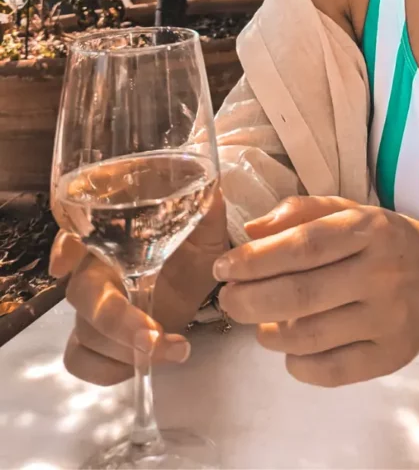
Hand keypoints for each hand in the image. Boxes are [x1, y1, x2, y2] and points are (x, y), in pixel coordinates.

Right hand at [50, 187, 228, 384]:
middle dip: (117, 319)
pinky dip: (107, 369)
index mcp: (115, 235)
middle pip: (82, 293)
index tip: (66, 264)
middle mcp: (96, 269)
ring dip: (126, 349)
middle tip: (153, 334)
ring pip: (85, 332)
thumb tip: (212, 191)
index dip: (65, 248)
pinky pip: (80, 360)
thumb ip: (207, 211)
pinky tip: (145, 364)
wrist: (197, 278)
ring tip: (174, 348)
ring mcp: (92, 307)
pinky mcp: (96, 339)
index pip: (74, 233)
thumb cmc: (193, 246)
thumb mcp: (206, 229)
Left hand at [213, 195, 418, 387]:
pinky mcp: (392, 357)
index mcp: (370, 228)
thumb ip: (300, 212)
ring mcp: (389, 319)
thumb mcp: (351, 211)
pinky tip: (291, 349)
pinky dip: (297, 364)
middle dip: (249, 300)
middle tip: (228, 299)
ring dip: (268, 333)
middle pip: (300, 295)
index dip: (256, 259)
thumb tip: (251, 231)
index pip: (304, 246)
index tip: (224, 267)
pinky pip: (330, 371)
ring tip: (259, 323)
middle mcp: (383, 273)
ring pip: (309, 336)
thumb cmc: (385, 241)